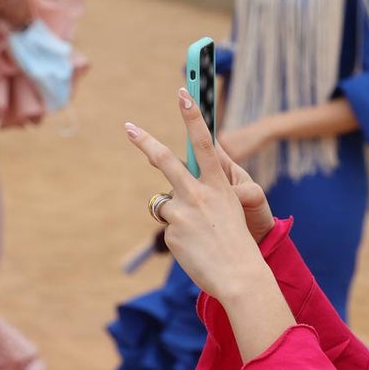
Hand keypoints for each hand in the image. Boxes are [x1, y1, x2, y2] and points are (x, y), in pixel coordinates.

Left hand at [125, 89, 275, 298]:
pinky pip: (167, 228)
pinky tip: (194, 249)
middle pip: (166, 160)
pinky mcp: (171, 231)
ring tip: (194, 232)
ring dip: (171, 212)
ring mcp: (183, 211)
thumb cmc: (237, 243)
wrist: (240, 276)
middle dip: (145, 141)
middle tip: (128, 128)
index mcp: (218, 184)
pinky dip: (178, 238)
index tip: (183, 93)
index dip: (193, 116)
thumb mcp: (228, 209)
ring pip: (161, 201)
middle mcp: (199, 192)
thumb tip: (170, 193)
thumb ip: (203, 194)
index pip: (204, 142)